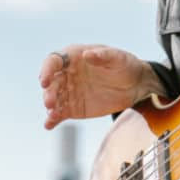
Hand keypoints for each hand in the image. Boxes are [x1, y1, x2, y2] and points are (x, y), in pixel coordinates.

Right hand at [39, 45, 163, 129]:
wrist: (135, 85)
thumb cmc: (125, 65)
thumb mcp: (118, 58)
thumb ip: (103, 55)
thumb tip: (87, 54)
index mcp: (74, 57)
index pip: (53, 61)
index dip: (46, 70)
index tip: (44, 80)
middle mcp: (67, 74)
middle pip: (51, 83)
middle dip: (48, 92)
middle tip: (50, 102)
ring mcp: (69, 92)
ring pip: (53, 99)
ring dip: (50, 106)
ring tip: (53, 114)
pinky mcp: (73, 108)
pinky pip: (59, 113)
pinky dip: (52, 119)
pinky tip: (49, 124)